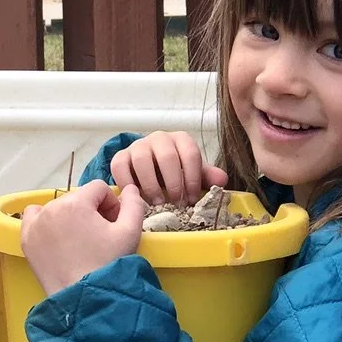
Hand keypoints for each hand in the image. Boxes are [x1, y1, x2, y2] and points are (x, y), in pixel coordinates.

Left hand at [21, 180, 146, 294]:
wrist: (83, 297)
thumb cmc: (107, 264)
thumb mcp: (130, 233)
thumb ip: (134, 204)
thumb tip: (129, 188)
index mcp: (76, 203)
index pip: (98, 188)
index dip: (111, 204)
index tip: (114, 224)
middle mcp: (52, 207)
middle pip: (79, 197)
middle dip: (92, 212)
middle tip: (99, 236)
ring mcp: (35, 223)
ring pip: (58, 206)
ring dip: (71, 216)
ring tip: (80, 240)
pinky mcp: (26, 239)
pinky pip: (34, 217)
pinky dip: (45, 221)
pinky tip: (57, 237)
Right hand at [110, 131, 226, 205]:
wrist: (150, 169)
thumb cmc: (175, 172)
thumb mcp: (192, 174)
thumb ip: (206, 176)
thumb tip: (221, 180)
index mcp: (181, 139)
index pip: (190, 154)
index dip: (193, 179)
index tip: (192, 199)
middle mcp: (159, 138)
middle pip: (167, 157)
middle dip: (173, 183)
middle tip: (176, 203)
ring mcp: (138, 146)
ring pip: (142, 160)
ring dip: (151, 185)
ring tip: (157, 203)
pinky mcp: (120, 156)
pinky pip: (120, 167)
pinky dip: (127, 183)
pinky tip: (137, 197)